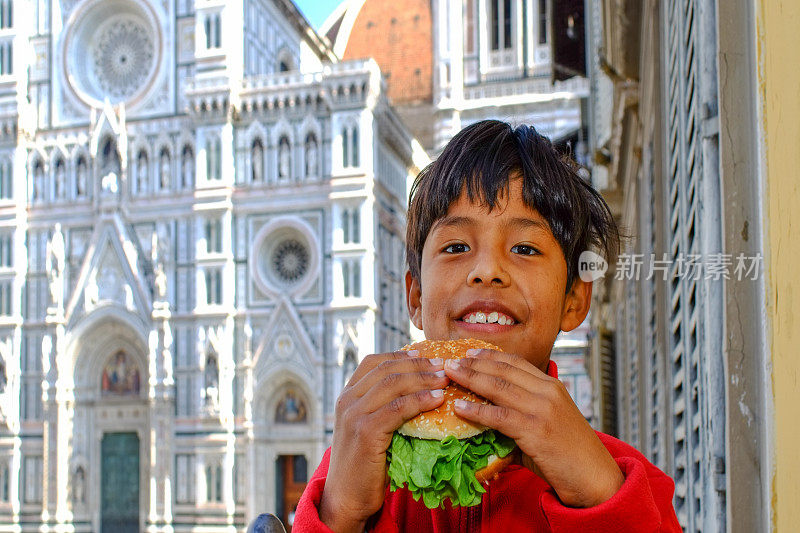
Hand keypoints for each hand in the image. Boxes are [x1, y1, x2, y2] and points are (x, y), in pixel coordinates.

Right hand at [319, 350, 448, 531]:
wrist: (346, 498)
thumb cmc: (364, 465)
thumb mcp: (368, 428)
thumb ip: (382, 408)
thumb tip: (417, 390)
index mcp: (346, 395)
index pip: (373, 362)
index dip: (400, 355)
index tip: (424, 353)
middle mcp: (346, 400)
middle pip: (387, 370)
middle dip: (418, 364)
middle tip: (443, 365)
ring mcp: (353, 415)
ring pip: (393, 385)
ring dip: (423, 379)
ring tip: (445, 379)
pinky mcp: (365, 432)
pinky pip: (398, 408)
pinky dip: (420, 400)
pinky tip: (437, 399)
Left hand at [444, 349, 623, 507]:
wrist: (595, 478)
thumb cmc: (569, 455)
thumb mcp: (546, 425)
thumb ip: (519, 418)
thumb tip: (484, 423)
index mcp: (551, 386)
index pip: (516, 362)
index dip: (490, 355)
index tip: (468, 352)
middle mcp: (547, 392)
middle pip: (503, 370)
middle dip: (473, 363)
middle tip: (450, 361)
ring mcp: (542, 410)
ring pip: (498, 387)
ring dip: (470, 379)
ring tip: (450, 374)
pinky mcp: (535, 431)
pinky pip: (499, 416)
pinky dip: (476, 410)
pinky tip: (459, 407)